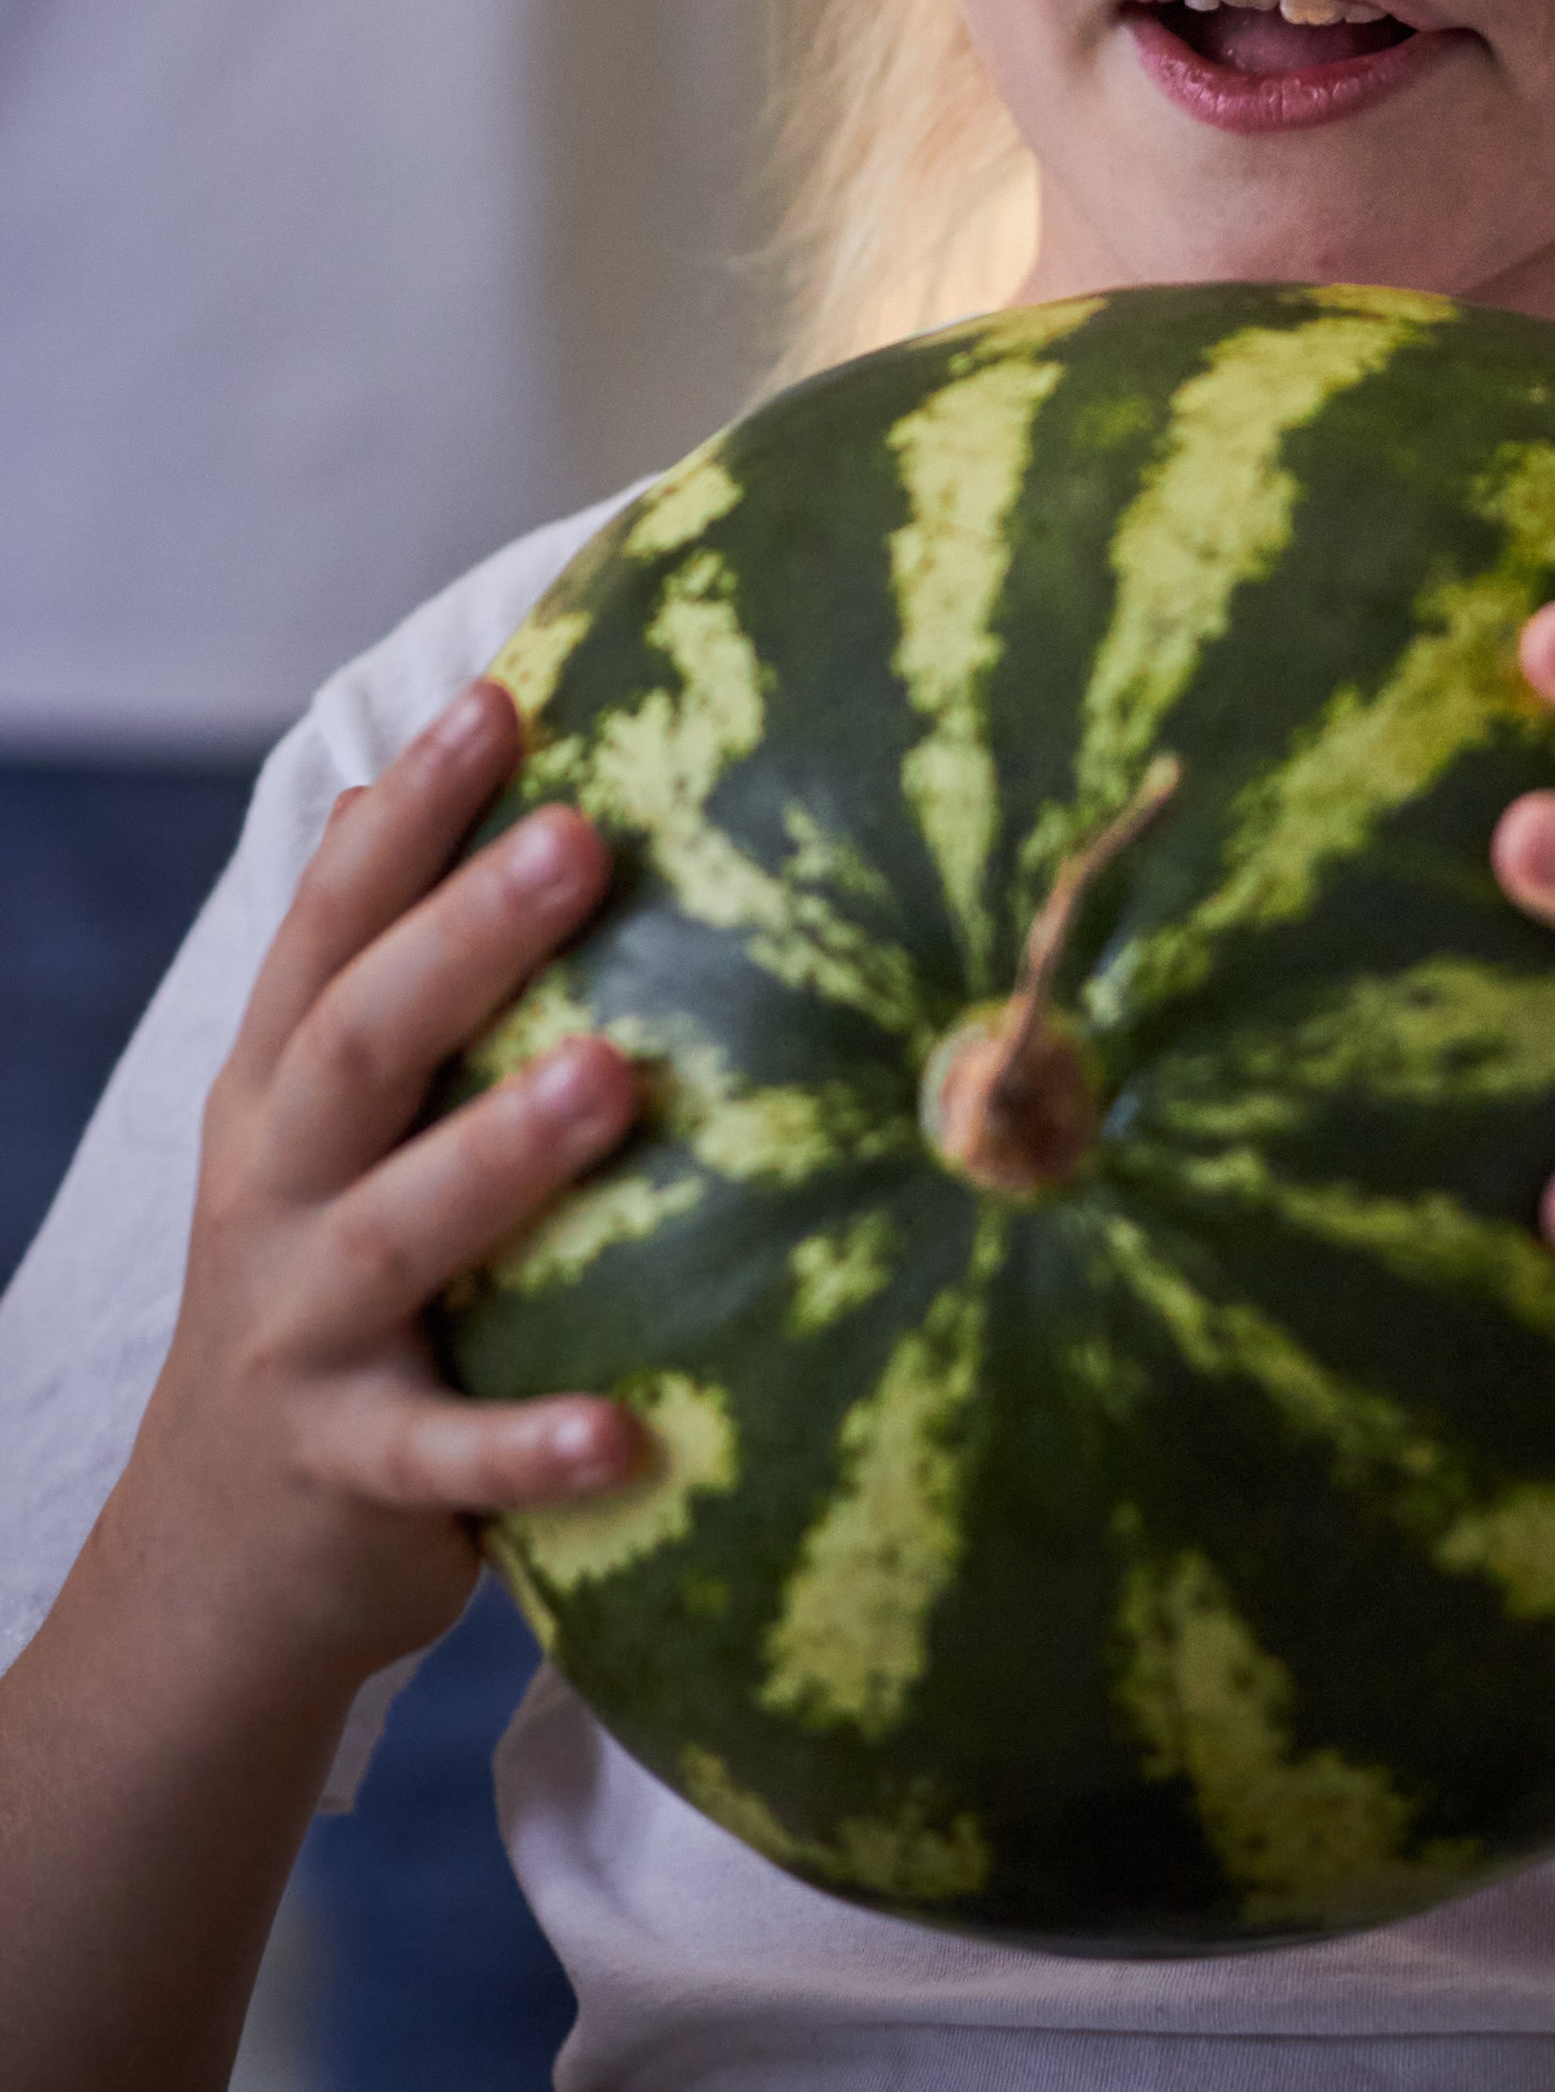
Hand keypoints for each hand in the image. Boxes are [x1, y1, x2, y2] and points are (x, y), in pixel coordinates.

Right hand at [109, 681, 645, 1711]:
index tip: (501, 700)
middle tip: (584, 837)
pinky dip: (528, 1451)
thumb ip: (355, 975)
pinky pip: (445, 1462)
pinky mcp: (356, 1478)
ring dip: (501, 1156)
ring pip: (397, 1234)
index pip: (331, 929)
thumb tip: (383, 776)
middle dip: (462, 937)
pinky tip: (628, 1435)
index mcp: (280, 1094)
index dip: (407, 815)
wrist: (213, 1567)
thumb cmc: (320, 1293)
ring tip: (613, 1078)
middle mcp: (280, 1195)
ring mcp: (306, 1337)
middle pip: (359, 1045)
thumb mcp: (310, 1131)